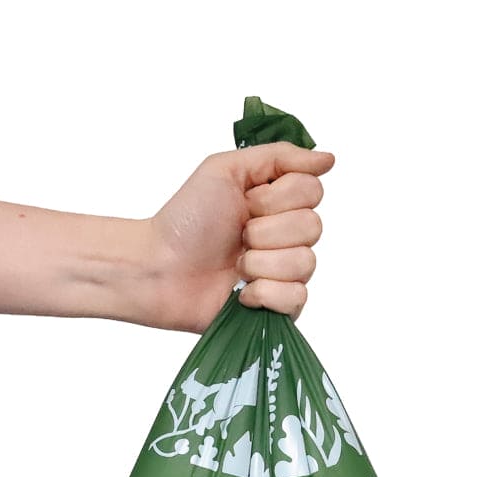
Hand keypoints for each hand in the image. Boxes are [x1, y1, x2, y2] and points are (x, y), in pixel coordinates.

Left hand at [149, 142, 334, 330]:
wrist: (161, 267)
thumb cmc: (187, 220)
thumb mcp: (226, 169)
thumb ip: (280, 157)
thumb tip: (328, 159)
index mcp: (280, 203)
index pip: (313, 191)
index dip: (278, 197)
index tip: (247, 202)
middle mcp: (289, 237)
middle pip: (313, 227)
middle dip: (266, 231)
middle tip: (238, 235)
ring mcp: (287, 274)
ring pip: (305, 263)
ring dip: (261, 263)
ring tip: (235, 266)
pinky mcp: (280, 307)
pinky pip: (296, 297)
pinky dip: (264, 293)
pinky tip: (241, 292)